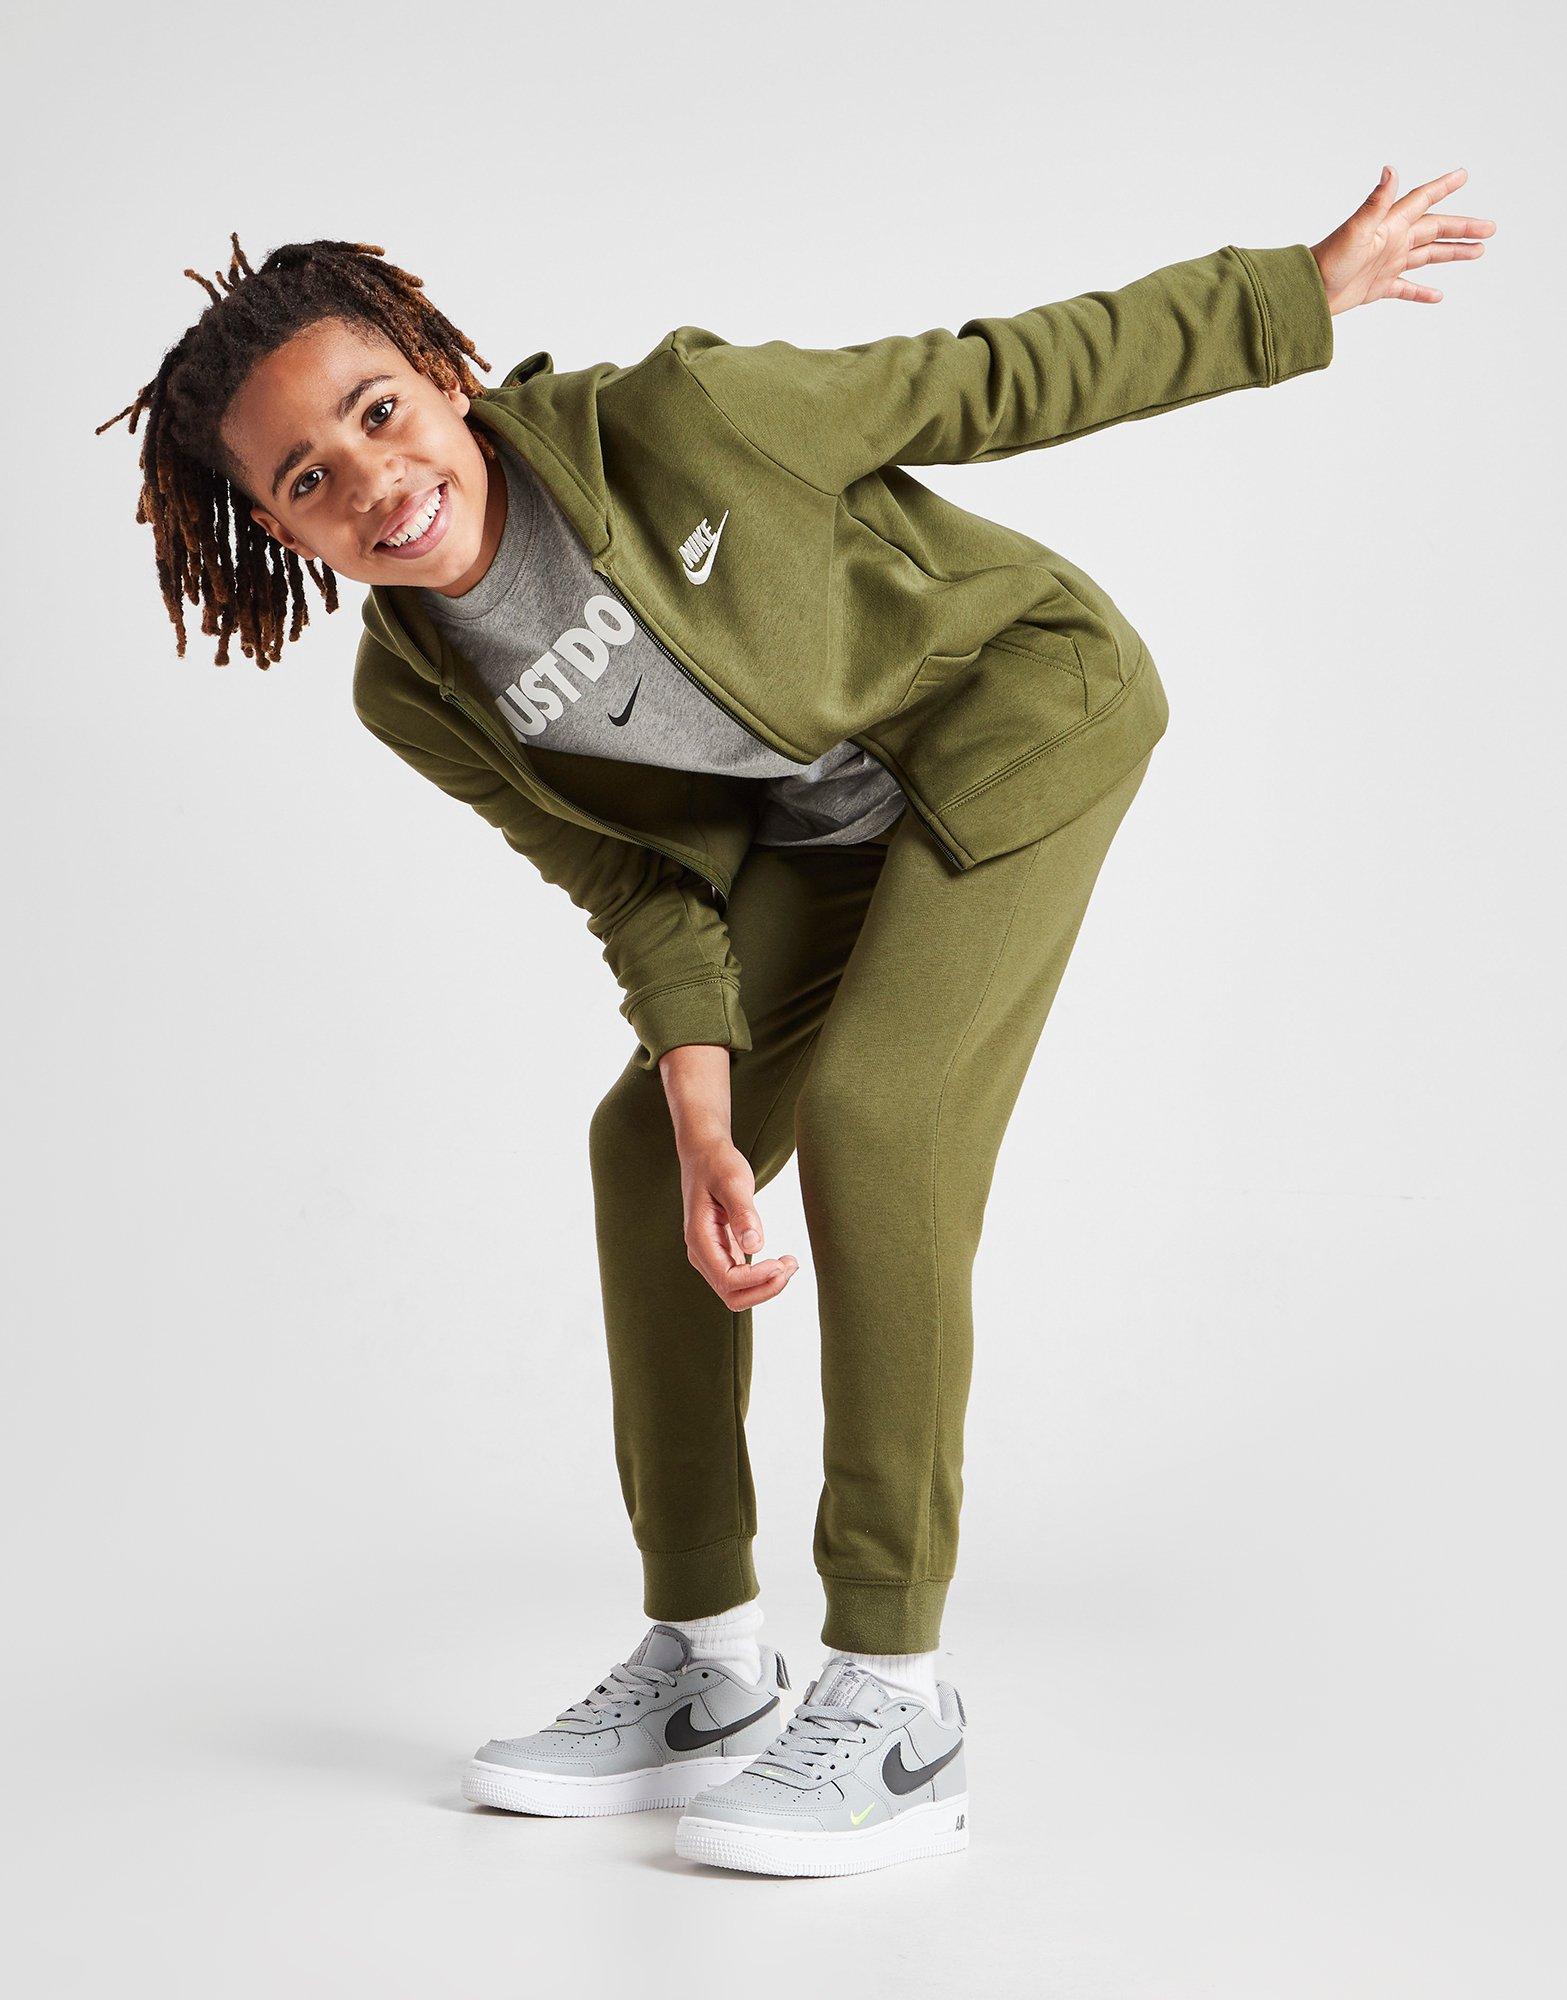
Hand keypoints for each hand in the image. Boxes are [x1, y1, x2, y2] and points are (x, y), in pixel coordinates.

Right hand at [678, 1134, 798, 1310]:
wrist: (704, 1155)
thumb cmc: (717, 1165)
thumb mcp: (733, 1182)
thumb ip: (743, 1213)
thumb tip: (755, 1247)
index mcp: (699, 1239)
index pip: (727, 1280)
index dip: (757, 1279)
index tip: (781, 1263)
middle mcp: (702, 1253)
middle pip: (732, 1296)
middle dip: (764, 1289)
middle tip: (790, 1266)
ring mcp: (712, 1255)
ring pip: (738, 1292)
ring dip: (767, 1286)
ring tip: (791, 1263)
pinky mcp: (724, 1252)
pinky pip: (742, 1279)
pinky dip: (764, 1277)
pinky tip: (783, 1262)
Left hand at [1310, 166, 1494, 313]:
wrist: (1307, 292)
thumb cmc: (1328, 260)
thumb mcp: (1357, 229)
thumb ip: (1377, 202)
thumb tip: (1391, 170)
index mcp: (1390, 224)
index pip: (1423, 200)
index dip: (1443, 187)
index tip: (1463, 175)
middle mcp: (1392, 241)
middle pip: (1435, 230)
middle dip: (1462, 228)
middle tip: (1489, 228)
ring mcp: (1386, 264)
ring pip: (1427, 256)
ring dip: (1451, 253)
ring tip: (1477, 252)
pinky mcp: (1377, 287)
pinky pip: (1406, 288)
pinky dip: (1422, 291)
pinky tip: (1437, 296)